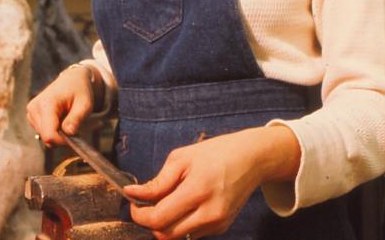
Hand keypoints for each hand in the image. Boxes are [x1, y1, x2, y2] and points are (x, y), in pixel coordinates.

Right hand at [25, 64, 100, 145]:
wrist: (72, 79)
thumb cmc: (80, 91)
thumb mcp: (85, 104)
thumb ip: (76, 119)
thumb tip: (69, 133)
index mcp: (46, 104)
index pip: (49, 135)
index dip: (62, 141)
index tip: (74, 135)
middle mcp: (34, 108)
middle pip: (46, 137)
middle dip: (61, 137)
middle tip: (73, 125)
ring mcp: (31, 112)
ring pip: (44, 136)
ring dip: (58, 133)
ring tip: (67, 118)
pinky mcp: (31, 115)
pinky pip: (43, 132)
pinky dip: (53, 129)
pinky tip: (60, 118)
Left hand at [123, 126, 299, 238]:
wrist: (251, 159)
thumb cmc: (216, 152)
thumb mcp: (182, 158)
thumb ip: (158, 181)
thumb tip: (133, 193)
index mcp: (197, 190)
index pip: (159, 218)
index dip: (139, 215)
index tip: (132, 204)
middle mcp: (209, 213)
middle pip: (166, 234)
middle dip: (150, 222)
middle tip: (145, 205)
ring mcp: (217, 223)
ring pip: (179, 237)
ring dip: (166, 225)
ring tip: (167, 202)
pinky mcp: (222, 227)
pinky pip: (193, 233)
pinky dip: (182, 224)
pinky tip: (185, 205)